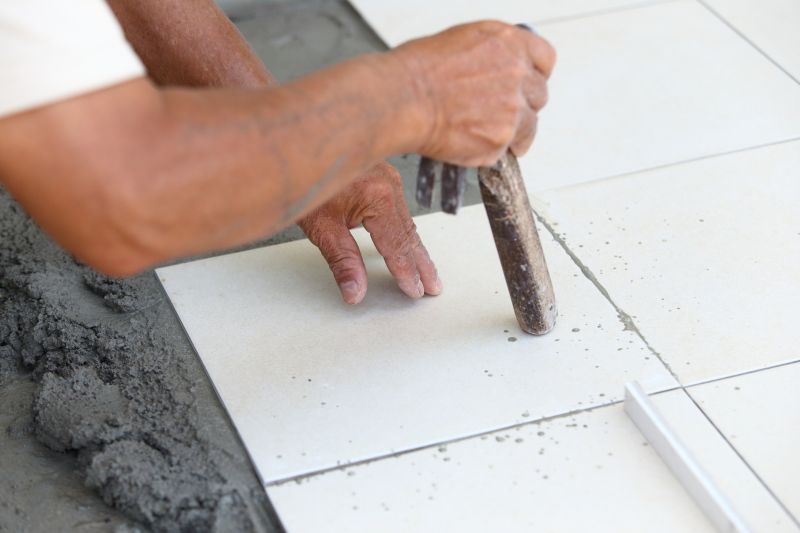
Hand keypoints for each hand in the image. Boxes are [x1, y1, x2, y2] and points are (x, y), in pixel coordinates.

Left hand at [299, 162, 441, 303]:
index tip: (414, 291)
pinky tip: (408, 242)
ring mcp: (387, 177)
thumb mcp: (321, 226)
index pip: (397, 245)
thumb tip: (355, 291)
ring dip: (416, 248)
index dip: (406, 271)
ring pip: (407, 221)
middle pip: (409, 233)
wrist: (296, 145)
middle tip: (433, 287)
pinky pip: (399, 209)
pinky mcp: (380, 176)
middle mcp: (389, 184)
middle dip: (421, 263)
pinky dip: (405, 230)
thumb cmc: (304, 177)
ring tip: (426, 270)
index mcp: (379, 197)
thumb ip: (342, 261)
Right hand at [393, 21, 555, 166]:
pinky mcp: (500, 140)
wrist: (402, 99)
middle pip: (538, 95)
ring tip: (483, 131)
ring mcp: (512, 109)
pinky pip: (506, 150)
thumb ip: (491, 55)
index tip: (526, 84)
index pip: (545, 59)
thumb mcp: (462, 41)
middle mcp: (517, 74)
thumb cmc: (418, 71)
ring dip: (512, 131)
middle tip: (496, 111)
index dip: (534, 74)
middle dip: (522, 104)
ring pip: (528, 126)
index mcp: (509, 43)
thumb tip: (496, 71)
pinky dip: (491, 150)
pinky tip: (470, 141)